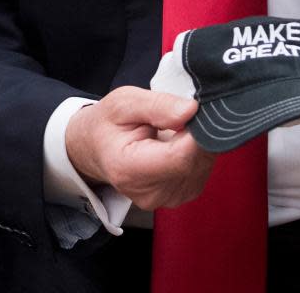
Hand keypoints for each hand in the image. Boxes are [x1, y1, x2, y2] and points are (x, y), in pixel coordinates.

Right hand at [65, 86, 215, 210]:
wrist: (96, 149)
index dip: (196, 132)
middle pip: (194, 162)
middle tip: (187, 110)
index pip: (179, 157)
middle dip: (199, 133)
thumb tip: (191, 110)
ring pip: (202, 166)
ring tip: (179, 125)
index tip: (197, 109)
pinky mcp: (178, 196)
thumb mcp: (124, 102)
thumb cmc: (109, 123)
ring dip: (200, 142)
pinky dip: (198, 152)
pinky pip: (202, 171)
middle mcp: (148, 192)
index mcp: (129, 169)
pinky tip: (182, 140)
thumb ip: (158, 105)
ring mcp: (164, 199)